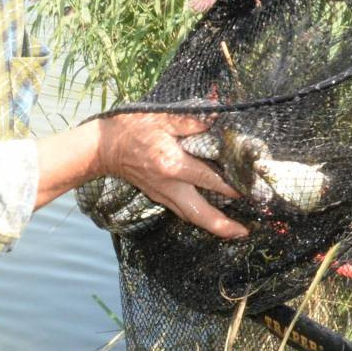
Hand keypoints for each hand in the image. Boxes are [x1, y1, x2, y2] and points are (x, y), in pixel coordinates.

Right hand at [96, 113, 248, 238]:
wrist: (104, 146)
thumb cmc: (132, 128)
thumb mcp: (163, 117)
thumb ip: (191, 120)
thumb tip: (217, 119)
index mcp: (172, 165)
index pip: (208, 179)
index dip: (230, 186)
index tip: (248, 191)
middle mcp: (169, 186)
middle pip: (199, 214)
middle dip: (222, 226)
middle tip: (244, 233)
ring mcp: (161, 195)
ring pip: (190, 217)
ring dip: (212, 226)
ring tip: (234, 231)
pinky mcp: (157, 196)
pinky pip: (181, 212)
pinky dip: (198, 217)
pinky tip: (210, 216)